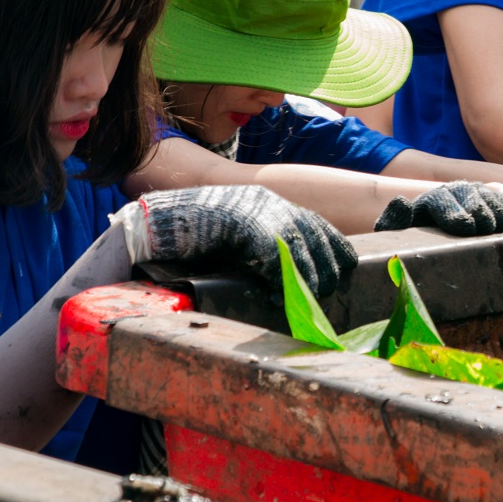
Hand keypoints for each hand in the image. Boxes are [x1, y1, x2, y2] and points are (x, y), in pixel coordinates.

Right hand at [114, 186, 357, 297]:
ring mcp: (256, 211)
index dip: (333, 246)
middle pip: (315, 235)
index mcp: (270, 203)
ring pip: (300, 246)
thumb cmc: (194, 232)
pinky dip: (281, 278)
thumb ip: (263, 245)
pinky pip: (273, 254)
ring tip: (310, 298)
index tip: (345, 267)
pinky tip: (280, 296)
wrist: (157, 221)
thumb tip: (288, 273)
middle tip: (326, 291)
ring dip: (309, 276)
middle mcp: (269, 203)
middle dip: (326, 265)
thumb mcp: (239, 234)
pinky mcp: (243, 224)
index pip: (316, 223)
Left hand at [373, 181, 502, 236]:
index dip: (455, 213)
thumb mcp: (395, 231)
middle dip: (479, 211)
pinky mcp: (485, 199)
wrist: (422, 228)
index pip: (441, 200)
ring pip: (486, 195)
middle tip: (487, 228)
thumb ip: (395, 219)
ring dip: (498, 209)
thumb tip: (401, 201)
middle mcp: (450, 192)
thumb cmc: (409, 237)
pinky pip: (499, 199)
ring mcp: (469, 193)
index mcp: (428, 200)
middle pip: (467, 195)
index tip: (466, 227)